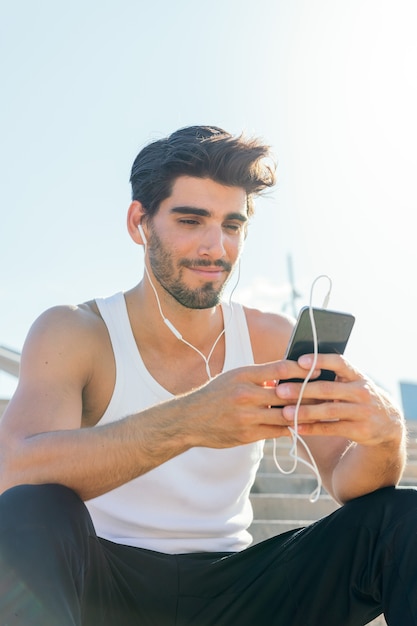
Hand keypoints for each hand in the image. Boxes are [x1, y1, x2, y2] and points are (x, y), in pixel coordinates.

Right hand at [181, 358, 321, 447]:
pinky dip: (292, 428)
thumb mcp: (234, 378)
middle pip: (287, 393)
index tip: (320, 366)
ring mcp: (247, 416)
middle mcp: (246, 395)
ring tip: (324, 410)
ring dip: (306, 413)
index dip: (302, 368)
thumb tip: (286, 374)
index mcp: (243, 376)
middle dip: (310, 392)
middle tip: (331, 391)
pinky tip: (305, 426)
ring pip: (285, 415)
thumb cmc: (214, 395)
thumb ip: (259, 377)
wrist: (189, 420)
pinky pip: (277, 431)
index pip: (280, 369)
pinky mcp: (247, 435)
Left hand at [275, 353, 403, 446]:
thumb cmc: (358, 396)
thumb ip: (331, 377)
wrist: (388, 422)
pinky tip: (296, 428)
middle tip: (280, 390)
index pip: (339, 363)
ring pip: (328, 410)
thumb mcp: (352, 383)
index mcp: (357, 375)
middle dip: (302, 389)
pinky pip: (331, 428)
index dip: (320, 360)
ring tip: (284, 412)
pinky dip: (312, 428)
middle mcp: (361, 391)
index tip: (300, 361)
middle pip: (327, 388)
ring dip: (304, 411)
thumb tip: (295, 369)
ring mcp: (361, 411)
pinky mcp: (359, 430)